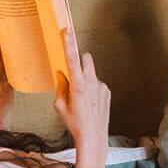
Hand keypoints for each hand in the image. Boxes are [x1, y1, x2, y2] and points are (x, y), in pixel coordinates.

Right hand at [52, 44, 110, 166]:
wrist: (93, 136)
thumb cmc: (75, 123)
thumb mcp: (60, 106)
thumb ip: (60, 87)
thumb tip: (62, 76)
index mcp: (78, 85)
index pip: (72, 58)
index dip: (69, 43)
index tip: (67, 31)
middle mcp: (92, 82)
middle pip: (86, 58)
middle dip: (79, 59)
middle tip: (73, 70)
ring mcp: (101, 86)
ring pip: (91, 72)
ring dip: (85, 77)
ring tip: (81, 96)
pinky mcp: (107, 91)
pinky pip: (97, 83)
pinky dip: (92, 88)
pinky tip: (89, 102)